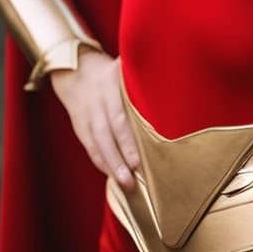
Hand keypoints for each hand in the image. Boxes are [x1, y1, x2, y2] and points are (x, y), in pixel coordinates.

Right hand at [49, 48, 139, 191]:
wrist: (77, 72)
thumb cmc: (114, 72)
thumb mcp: (125, 66)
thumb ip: (144, 74)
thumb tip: (175, 79)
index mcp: (110, 85)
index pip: (118, 116)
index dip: (128, 139)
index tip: (140, 159)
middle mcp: (96, 102)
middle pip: (106, 134)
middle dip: (120, 158)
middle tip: (135, 177)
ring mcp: (86, 117)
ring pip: (97, 145)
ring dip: (111, 166)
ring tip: (126, 185)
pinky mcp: (81, 129)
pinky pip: (91, 149)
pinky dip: (102, 164)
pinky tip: (115, 178)